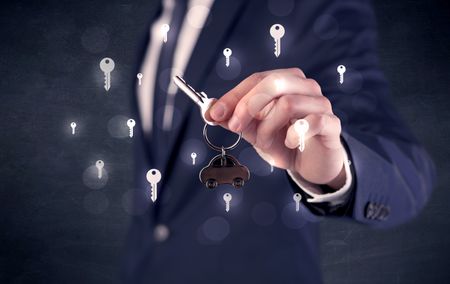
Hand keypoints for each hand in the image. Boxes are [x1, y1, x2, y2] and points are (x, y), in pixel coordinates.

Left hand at [205, 68, 345, 188]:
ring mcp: (320, 103)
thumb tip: (211, 111)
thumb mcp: (254, 132)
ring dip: (267, 128)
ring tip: (264, 143)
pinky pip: (311, 122)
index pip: (257, 79)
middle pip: (273, 82)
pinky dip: (293, 135)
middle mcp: (305, 87)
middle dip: (247, 106)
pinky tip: (289, 143)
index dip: (234, 96)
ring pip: (287, 103)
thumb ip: (235, 120)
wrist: (311, 164)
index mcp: (286, 82)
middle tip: (235, 127)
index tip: (215, 112)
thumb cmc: (284, 142)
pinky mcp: (331, 123)